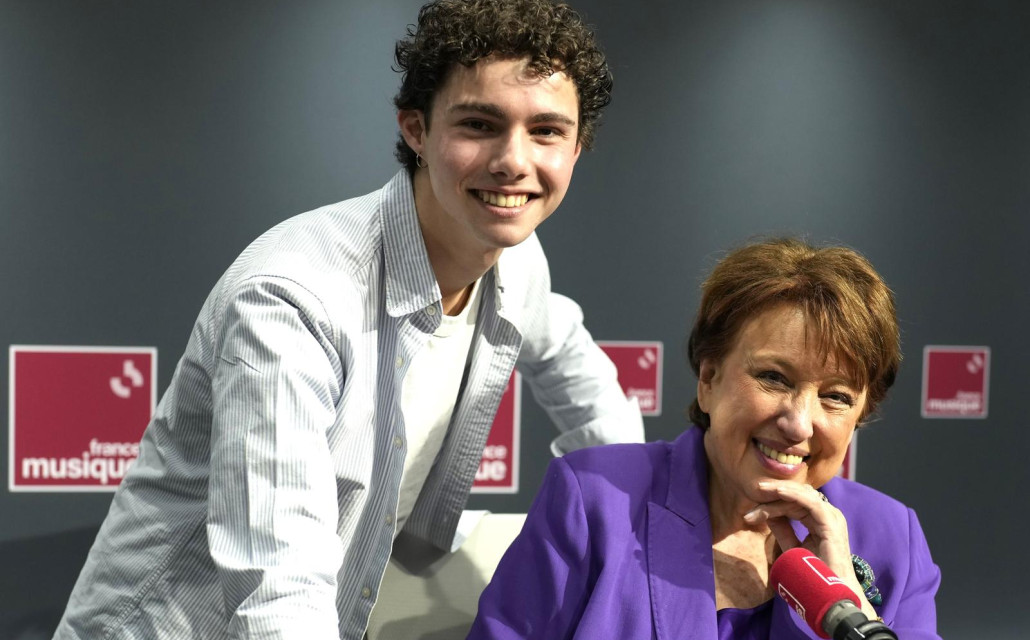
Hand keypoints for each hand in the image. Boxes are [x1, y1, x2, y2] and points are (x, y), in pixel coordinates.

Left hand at [744, 480, 875, 617]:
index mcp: (820, 520)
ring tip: (761, 489)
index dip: (772, 504)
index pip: (795, 503)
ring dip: (780, 492)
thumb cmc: (815, 574)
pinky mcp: (831, 523)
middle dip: (774, 495)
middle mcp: (828, 515)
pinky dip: (794, 495)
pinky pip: (811, 503)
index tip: (749, 515)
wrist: (831, 593)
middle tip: (754, 492)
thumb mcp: (794, 548)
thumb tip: (767, 514)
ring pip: (802, 496)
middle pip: (797, 496)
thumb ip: (783, 530)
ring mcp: (831, 517)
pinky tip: (778, 492)